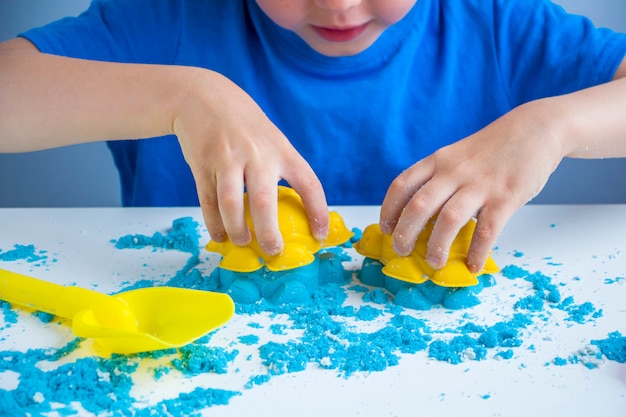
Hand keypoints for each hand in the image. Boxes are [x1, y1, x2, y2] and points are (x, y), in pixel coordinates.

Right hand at [172, 70, 328, 254]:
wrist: (204, 97)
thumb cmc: (246, 126)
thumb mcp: (273, 139)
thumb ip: (282, 170)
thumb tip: (296, 213)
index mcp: (281, 150)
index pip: (308, 184)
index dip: (318, 212)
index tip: (319, 236)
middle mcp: (256, 154)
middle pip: (263, 201)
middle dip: (269, 233)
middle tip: (273, 252)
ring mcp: (227, 159)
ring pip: (230, 204)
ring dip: (237, 231)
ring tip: (244, 243)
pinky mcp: (202, 164)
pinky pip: (208, 200)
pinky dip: (214, 223)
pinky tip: (221, 235)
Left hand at [380, 100, 564, 272]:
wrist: (536, 128)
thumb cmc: (492, 148)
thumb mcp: (457, 156)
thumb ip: (440, 179)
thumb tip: (424, 217)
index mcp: (438, 161)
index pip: (402, 185)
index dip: (389, 210)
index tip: (386, 229)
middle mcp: (454, 172)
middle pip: (419, 205)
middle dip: (405, 233)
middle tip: (401, 251)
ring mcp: (480, 184)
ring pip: (449, 219)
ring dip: (437, 246)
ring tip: (434, 263)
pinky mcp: (506, 197)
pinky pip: (487, 230)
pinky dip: (478, 252)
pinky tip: (473, 265)